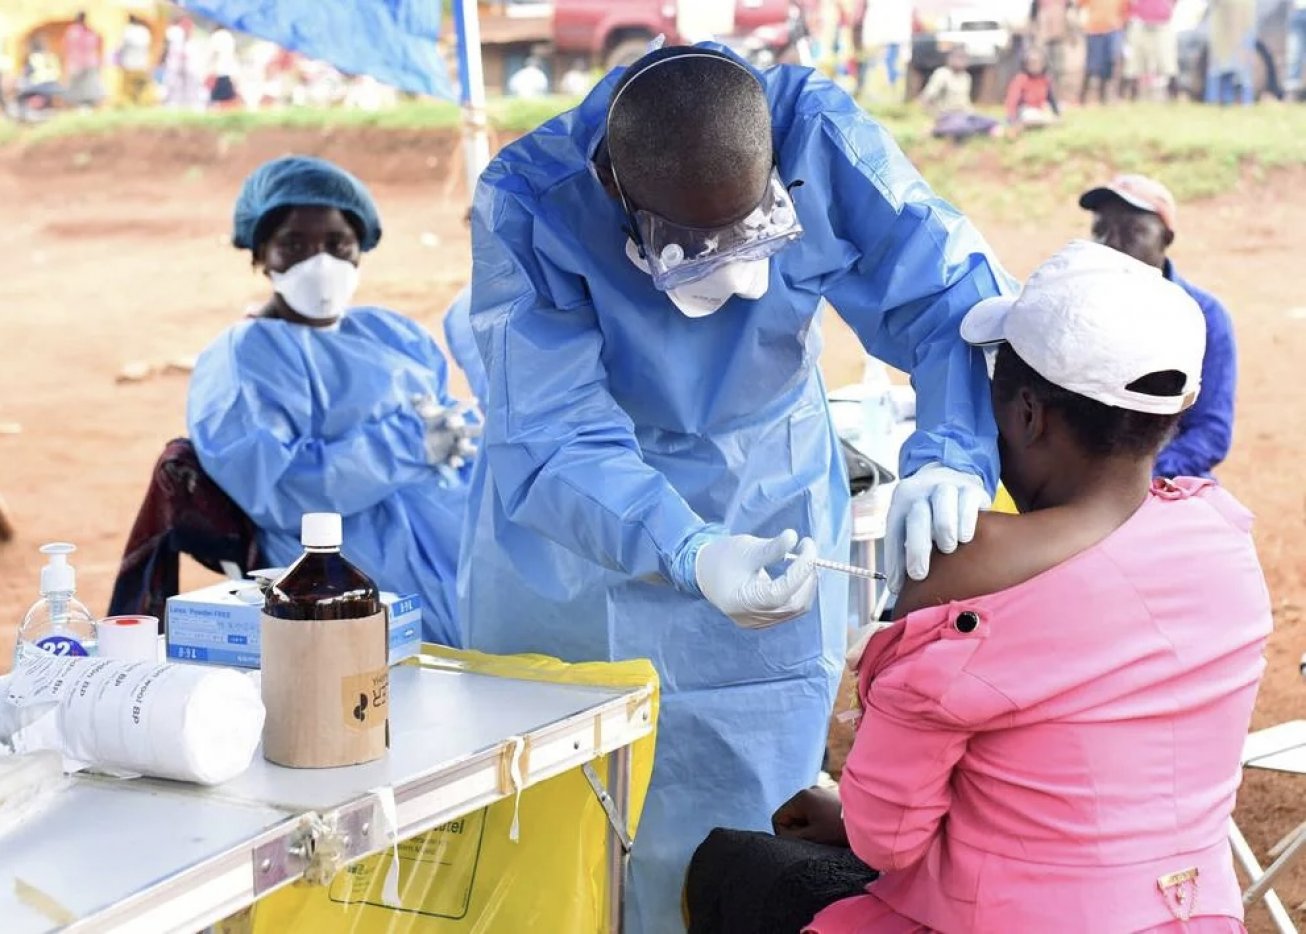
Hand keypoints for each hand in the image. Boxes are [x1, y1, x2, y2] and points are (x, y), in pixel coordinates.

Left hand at [414, 395, 480, 470]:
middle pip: (467, 430)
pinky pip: (453, 460)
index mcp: (450, 417)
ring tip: (466, 447)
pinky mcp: (447, 458)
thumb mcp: (419, 410)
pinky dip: (455, 461)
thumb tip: (425, 396)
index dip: (467, 405)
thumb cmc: (423, 420)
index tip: (475, 400)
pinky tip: (455, 462)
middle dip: (475, 430)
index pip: (460, 410)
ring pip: (464, 447)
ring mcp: (453, 446)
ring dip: (467, 447)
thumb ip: (422, 404)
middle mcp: (456, 431)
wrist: (413, 440)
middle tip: (481, 428)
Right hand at [695, 530, 817, 629]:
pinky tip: (795, 575)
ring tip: (803, 562)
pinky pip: (789, 610)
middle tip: (808, 551)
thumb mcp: (747, 549)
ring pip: (795, 608)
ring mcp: (758, 622)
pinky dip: (797, 592)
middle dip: (806, 577)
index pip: (782, 591)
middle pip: (794, 603)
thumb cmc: (724, 558)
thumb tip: (794, 537)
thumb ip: (771, 548)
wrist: (704, 572)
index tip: (808, 545)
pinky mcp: (764, 621)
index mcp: (744, 600)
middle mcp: (752, 617)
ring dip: (805, 584)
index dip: (800, 569)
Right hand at [772, 786, 847, 845]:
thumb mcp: (811, 837)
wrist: (873, 821)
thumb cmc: (839, 831)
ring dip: (811, 827)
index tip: (802, 843)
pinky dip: (821, 822)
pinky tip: (833, 830)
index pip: (779, 818)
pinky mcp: (832, 798)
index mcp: (802, 797)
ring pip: (805, 815)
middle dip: (799, 830)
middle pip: (792, 815)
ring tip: (826, 835)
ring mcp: (822, 792)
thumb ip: (791, 837)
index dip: (785, 834)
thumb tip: (780, 837)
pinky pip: (817, 812)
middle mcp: (810, 790)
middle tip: (816, 840)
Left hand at [884, 464, 990, 592]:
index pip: (894, 533)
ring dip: (945, 532)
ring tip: (948, 548)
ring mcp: (946, 486)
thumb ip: (906, 550)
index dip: (894, 562)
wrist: (953, 474)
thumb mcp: (912, 523)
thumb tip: (900, 588)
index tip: (898, 586)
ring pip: (943, 506)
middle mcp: (921, 491)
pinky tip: (966, 537)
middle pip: (917, 518)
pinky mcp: (971, 488)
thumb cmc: (930, 511)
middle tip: (920, 574)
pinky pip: (968, 503)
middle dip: (917, 550)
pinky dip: (966, 523)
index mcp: (902, 502)